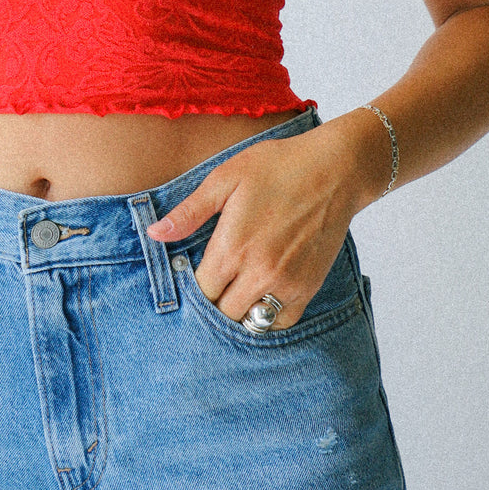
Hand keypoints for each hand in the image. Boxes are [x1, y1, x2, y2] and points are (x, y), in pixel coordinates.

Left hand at [145, 120, 366, 329]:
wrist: (334, 170)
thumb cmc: (277, 167)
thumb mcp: (226, 177)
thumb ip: (189, 212)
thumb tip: (154, 234)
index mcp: (232, 247)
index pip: (201, 291)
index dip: (193, 285)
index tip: (193, 272)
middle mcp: (258, 273)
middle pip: (222, 312)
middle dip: (214, 300)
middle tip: (213, 282)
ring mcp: (286, 284)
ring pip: (250, 321)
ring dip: (238, 312)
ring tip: (234, 292)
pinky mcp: (308, 288)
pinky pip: (281, 322)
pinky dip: (267, 317)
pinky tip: (260, 296)